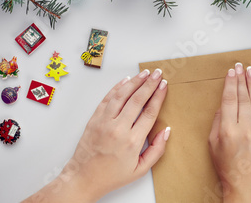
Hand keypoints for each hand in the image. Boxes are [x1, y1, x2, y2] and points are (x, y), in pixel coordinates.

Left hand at [23, 69, 169, 202]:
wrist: (84, 178)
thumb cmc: (112, 175)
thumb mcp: (140, 170)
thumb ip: (156, 150)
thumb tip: (166, 131)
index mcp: (132, 142)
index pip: (149, 112)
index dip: (158, 96)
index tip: (164, 86)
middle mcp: (118, 129)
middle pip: (137, 100)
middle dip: (149, 84)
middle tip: (158, 74)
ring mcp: (104, 123)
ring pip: (121, 95)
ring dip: (134, 82)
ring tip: (144, 73)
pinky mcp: (94, 120)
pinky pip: (107, 99)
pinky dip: (117, 88)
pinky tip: (126, 81)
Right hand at [208, 63, 250, 202]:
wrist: (247, 187)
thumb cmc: (228, 168)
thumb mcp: (213, 145)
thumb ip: (218, 122)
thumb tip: (224, 105)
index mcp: (228, 131)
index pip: (229, 99)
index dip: (230, 83)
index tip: (231, 72)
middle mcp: (246, 129)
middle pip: (244, 97)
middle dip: (242, 79)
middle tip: (241, 66)